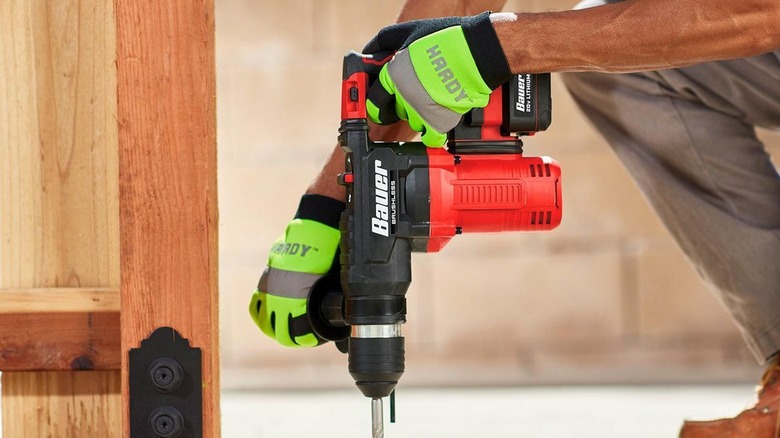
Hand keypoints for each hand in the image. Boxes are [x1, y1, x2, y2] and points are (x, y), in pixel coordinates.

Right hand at [249, 194, 343, 346]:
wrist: (315, 227)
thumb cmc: (330, 252)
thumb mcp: (336, 280)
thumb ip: (334, 301)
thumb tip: (343, 319)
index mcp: (301, 299)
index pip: (300, 334)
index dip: (308, 340)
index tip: (314, 339)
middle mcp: (282, 296)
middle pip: (282, 334)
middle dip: (293, 338)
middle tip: (303, 337)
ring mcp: (271, 288)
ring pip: (266, 323)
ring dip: (276, 329)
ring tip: (287, 331)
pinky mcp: (265, 278)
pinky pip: (256, 305)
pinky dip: (262, 315)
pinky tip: (271, 319)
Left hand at [363, 11, 510, 146]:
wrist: (476, 54)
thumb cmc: (446, 41)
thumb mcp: (408, 32)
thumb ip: (384, 42)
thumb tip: (370, 52)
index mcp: (393, 76)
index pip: (374, 100)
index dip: (377, 101)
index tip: (379, 103)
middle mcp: (404, 97)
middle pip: (396, 110)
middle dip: (404, 102)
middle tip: (419, 90)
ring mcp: (421, 112)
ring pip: (414, 121)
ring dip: (421, 113)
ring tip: (435, 98)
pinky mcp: (439, 124)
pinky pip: (430, 138)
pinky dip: (433, 135)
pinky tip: (436, 126)